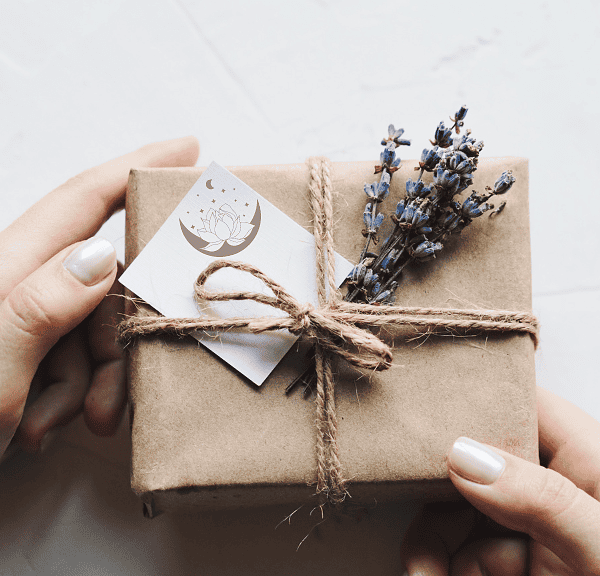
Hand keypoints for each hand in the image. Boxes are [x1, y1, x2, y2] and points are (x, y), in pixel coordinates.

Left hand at [0, 136, 199, 454]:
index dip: (137, 169)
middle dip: (114, 345)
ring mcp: (25, 319)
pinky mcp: (28, 349)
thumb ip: (39, 309)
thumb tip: (100, 255)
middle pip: (103, 286)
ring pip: (96, 328)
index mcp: (9, 269)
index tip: (187, 149)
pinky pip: (78, 356)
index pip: (83, 201)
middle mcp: (20, 284)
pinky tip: (41, 427)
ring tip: (54, 426)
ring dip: (91, 382)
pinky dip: (74, 394)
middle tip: (106, 406)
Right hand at [401, 386, 599, 574]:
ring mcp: (527, 526)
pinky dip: (439, 566)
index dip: (473, 399)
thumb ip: (544, 499)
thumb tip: (465, 454)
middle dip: (437, 494)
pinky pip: (459, 551)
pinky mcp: (510, 560)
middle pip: (473, 460)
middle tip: (415, 516)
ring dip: (431, 542)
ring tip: (424, 574)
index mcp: (587, 459)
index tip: (423, 415)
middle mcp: (550, 485)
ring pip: (456, 510)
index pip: (523, 404)